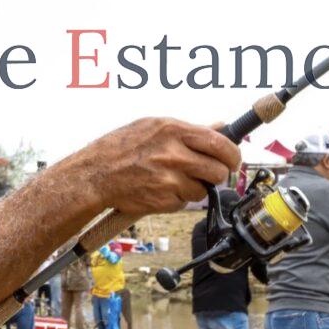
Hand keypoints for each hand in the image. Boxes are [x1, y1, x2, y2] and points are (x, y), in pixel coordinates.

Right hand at [80, 118, 240, 215]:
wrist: (95, 174)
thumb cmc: (120, 147)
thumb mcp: (153, 126)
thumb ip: (189, 129)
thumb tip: (220, 126)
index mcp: (173, 130)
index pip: (220, 143)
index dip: (232, 154)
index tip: (232, 160)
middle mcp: (173, 153)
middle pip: (218, 170)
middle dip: (218, 175)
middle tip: (209, 174)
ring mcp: (169, 178)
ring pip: (203, 190)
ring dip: (195, 188)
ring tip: (174, 180)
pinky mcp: (164, 199)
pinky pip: (185, 202)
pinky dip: (178, 198)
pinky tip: (160, 189)